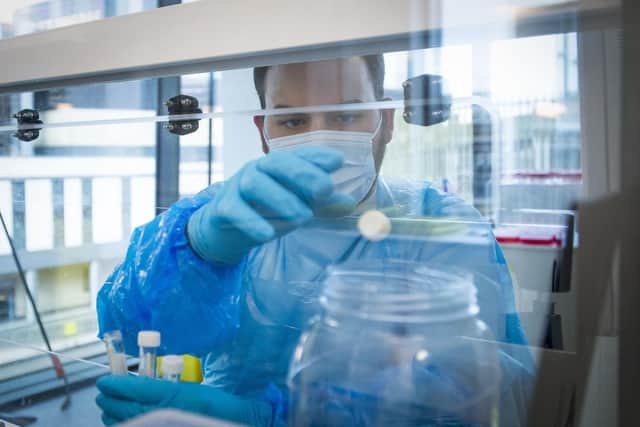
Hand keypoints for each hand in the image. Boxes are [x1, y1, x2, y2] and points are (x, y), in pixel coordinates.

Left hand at [96, 375, 272, 425]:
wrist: (251, 422)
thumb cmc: (232, 408)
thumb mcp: (204, 392)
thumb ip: (179, 389)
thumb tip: (148, 386)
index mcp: (187, 397)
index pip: (144, 391)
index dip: (121, 387)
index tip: (105, 382)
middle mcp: (176, 414)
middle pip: (133, 410)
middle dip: (112, 402)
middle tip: (102, 394)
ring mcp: (173, 424)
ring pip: (134, 425)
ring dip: (116, 417)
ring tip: (107, 410)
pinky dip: (129, 426)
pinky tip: (126, 424)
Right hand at [188, 145, 355, 263]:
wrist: (225, 229)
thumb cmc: (265, 210)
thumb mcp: (297, 205)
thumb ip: (322, 204)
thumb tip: (350, 203)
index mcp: (278, 166)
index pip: (298, 154)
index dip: (317, 155)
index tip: (338, 161)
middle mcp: (257, 170)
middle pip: (277, 163)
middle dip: (303, 173)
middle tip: (326, 189)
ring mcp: (238, 186)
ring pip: (255, 184)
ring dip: (281, 198)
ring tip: (303, 217)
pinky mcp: (224, 208)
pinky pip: (235, 210)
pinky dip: (252, 221)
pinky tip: (268, 234)